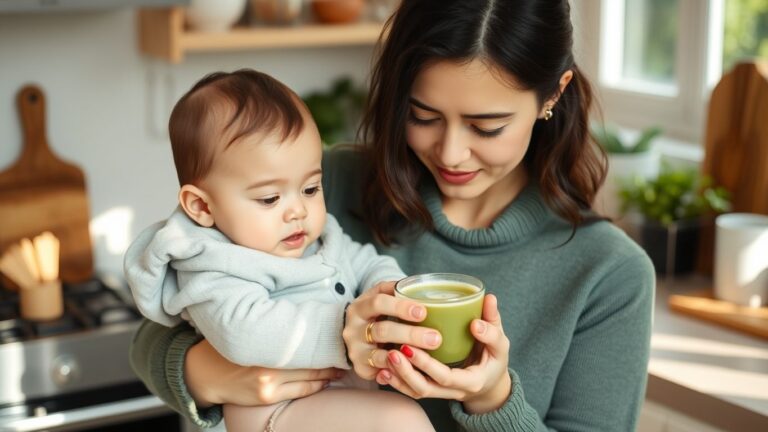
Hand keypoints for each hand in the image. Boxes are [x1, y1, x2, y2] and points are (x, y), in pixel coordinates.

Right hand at [186, 339, 341, 406]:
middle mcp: (269, 362)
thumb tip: (305, 317)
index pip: (305, 340)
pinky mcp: (267, 396)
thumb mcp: (254, 330)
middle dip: (332, 358)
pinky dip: (316, 385)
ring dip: (329, 373)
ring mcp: (268, 382)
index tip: (340, 335)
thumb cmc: (234, 347)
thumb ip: (277, 325)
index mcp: (267, 341)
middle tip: (349, 352)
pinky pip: (301, 392)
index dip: (325, 340)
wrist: (207, 373)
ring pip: (310, 378)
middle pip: (311, 360)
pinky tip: (326, 380)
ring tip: (343, 367)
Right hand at [342, 281, 441, 379]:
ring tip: (428, 356)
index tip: (423, 311)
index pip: (378, 303)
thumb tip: (428, 290)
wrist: (354, 335)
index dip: (400, 307)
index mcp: (360, 307)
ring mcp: (355, 350)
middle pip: (382, 331)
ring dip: (406, 356)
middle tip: (435, 338)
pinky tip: (414, 370)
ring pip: (382, 355)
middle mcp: (353, 329)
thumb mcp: (380, 297)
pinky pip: (381, 372)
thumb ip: (398, 291)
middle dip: (411, 334)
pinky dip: (398, 371)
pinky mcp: (361, 368)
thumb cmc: (375, 313)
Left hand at [375, 295, 511, 413]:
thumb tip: (489, 299)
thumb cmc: (495, 359)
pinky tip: (383, 368)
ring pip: (416, 391)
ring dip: (399, 376)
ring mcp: (441, 393)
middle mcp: (454, 392)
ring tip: (386, 356)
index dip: (427, 365)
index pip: (446, 378)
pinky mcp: (432, 389)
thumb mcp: (500, 344)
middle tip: (394, 350)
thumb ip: (493, 323)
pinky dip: (397, 381)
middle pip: (425, 388)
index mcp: (472, 381)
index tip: (412, 346)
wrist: (491, 381)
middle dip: (407, 371)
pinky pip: (412, 390)